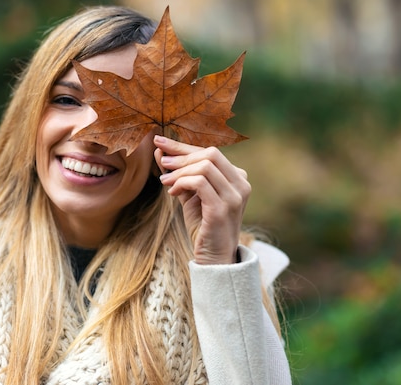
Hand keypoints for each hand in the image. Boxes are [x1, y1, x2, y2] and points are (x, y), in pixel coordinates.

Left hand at [153, 135, 250, 263]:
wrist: (214, 257)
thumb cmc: (203, 225)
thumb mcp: (190, 194)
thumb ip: (179, 173)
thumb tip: (160, 150)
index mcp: (237, 177)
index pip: (210, 152)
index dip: (183, 146)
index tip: (159, 142)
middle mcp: (241, 184)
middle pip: (210, 153)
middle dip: (181, 156)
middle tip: (162, 164)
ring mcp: (235, 196)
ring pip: (204, 166)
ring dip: (179, 172)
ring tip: (164, 182)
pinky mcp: (223, 208)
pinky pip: (200, 183)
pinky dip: (182, 183)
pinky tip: (172, 193)